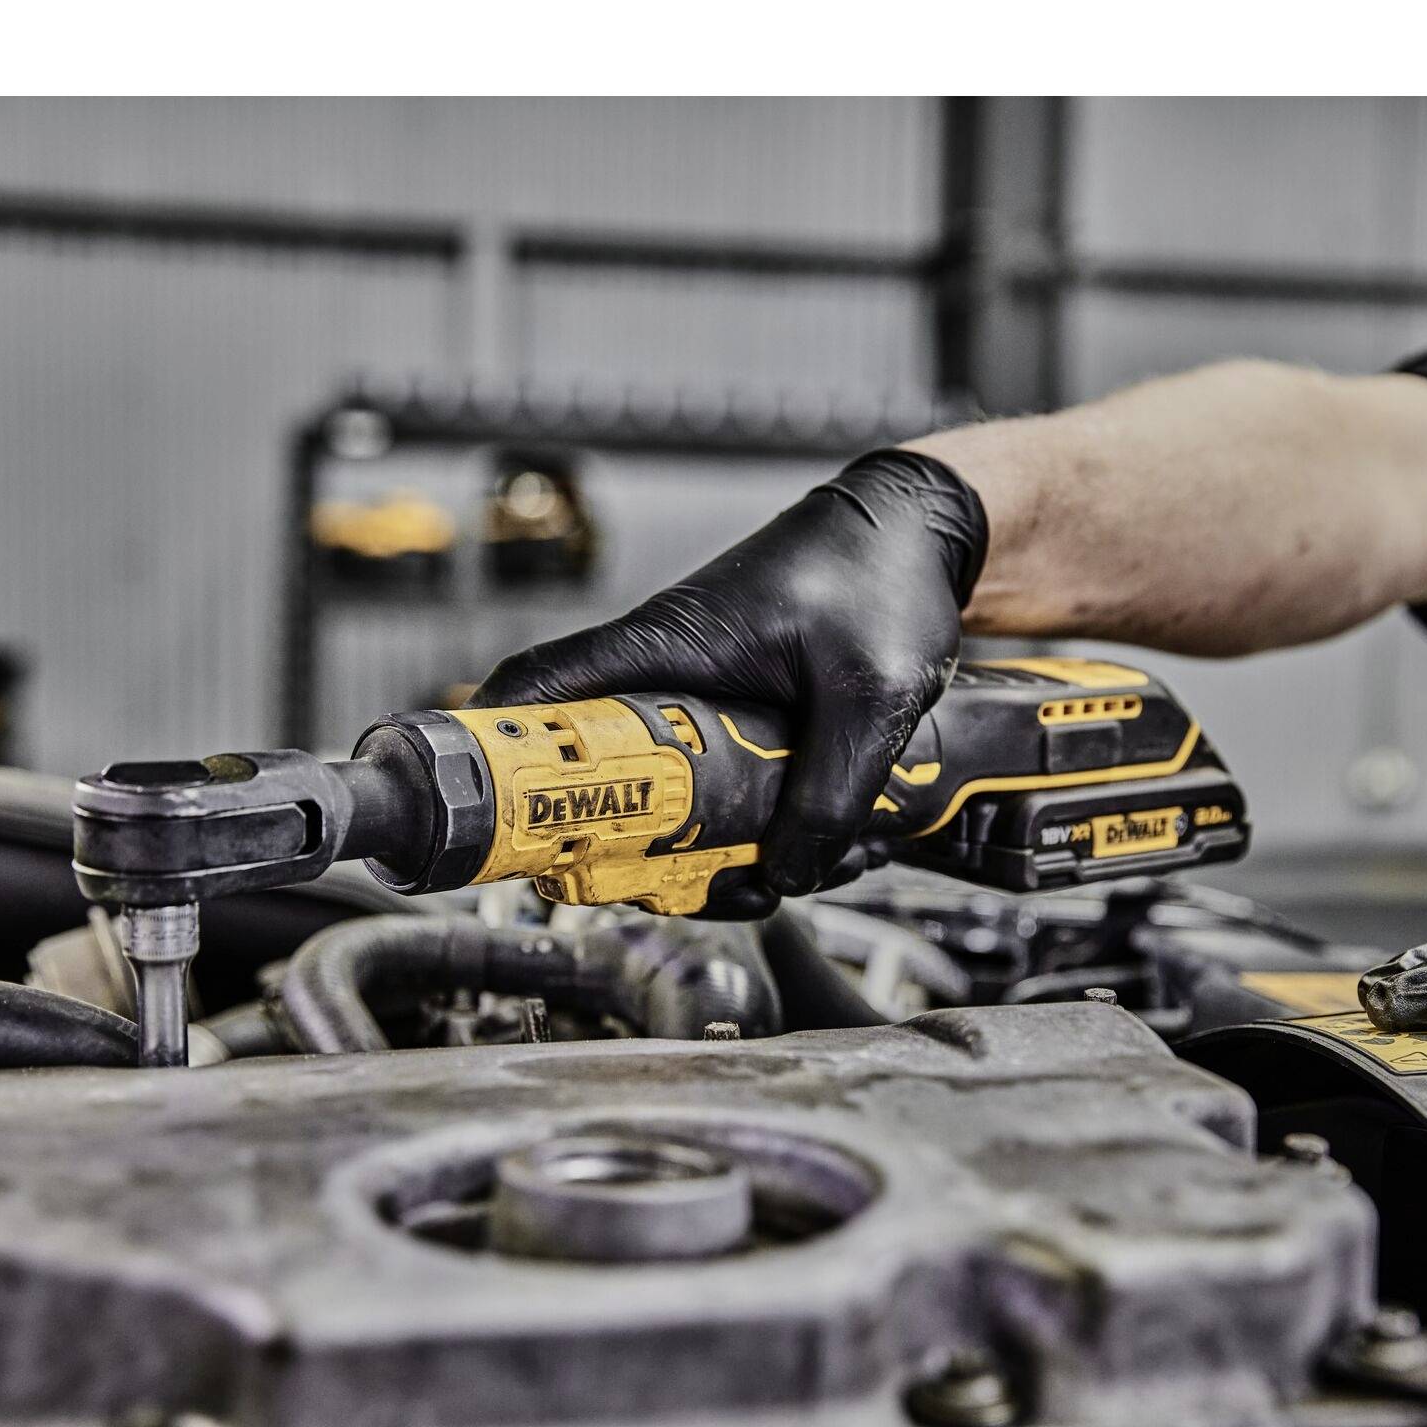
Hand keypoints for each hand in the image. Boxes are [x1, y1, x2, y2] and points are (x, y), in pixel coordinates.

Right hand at [470, 449, 986, 903]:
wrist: (925, 537)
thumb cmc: (882, 576)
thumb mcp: (870, 694)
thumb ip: (832, 792)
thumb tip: (789, 873)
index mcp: (664, 647)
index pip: (541, 688)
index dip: (502, 749)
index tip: (502, 818)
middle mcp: (668, 676)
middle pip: (610, 780)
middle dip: (650, 851)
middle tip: (703, 889)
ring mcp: (703, 702)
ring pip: (680, 801)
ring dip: (727, 851)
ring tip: (798, 869)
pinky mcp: (742, 721)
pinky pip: (730, 793)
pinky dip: (768, 830)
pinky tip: (823, 848)